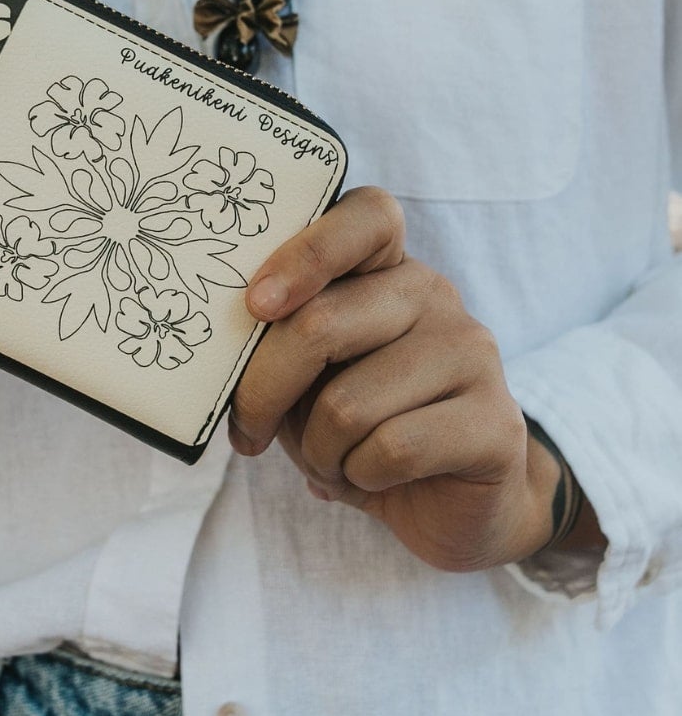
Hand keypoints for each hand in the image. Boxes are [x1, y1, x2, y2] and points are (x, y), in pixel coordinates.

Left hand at [228, 186, 580, 572]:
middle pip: (322, 324)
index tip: (255, 304)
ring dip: (317, 450)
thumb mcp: (306, 375)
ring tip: (329, 460)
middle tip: (247, 431)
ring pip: (349, 403)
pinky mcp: (496, 424)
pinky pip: (391, 448)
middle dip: (263, 391)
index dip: (307, 252)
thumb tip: (217, 346)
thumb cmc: (357, 425)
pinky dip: (358, 476)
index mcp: (386, 268)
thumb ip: (280, 342)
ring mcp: (472, 353)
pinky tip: (368, 477)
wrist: (448, 501)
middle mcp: (434, 295)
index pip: (368, 215)